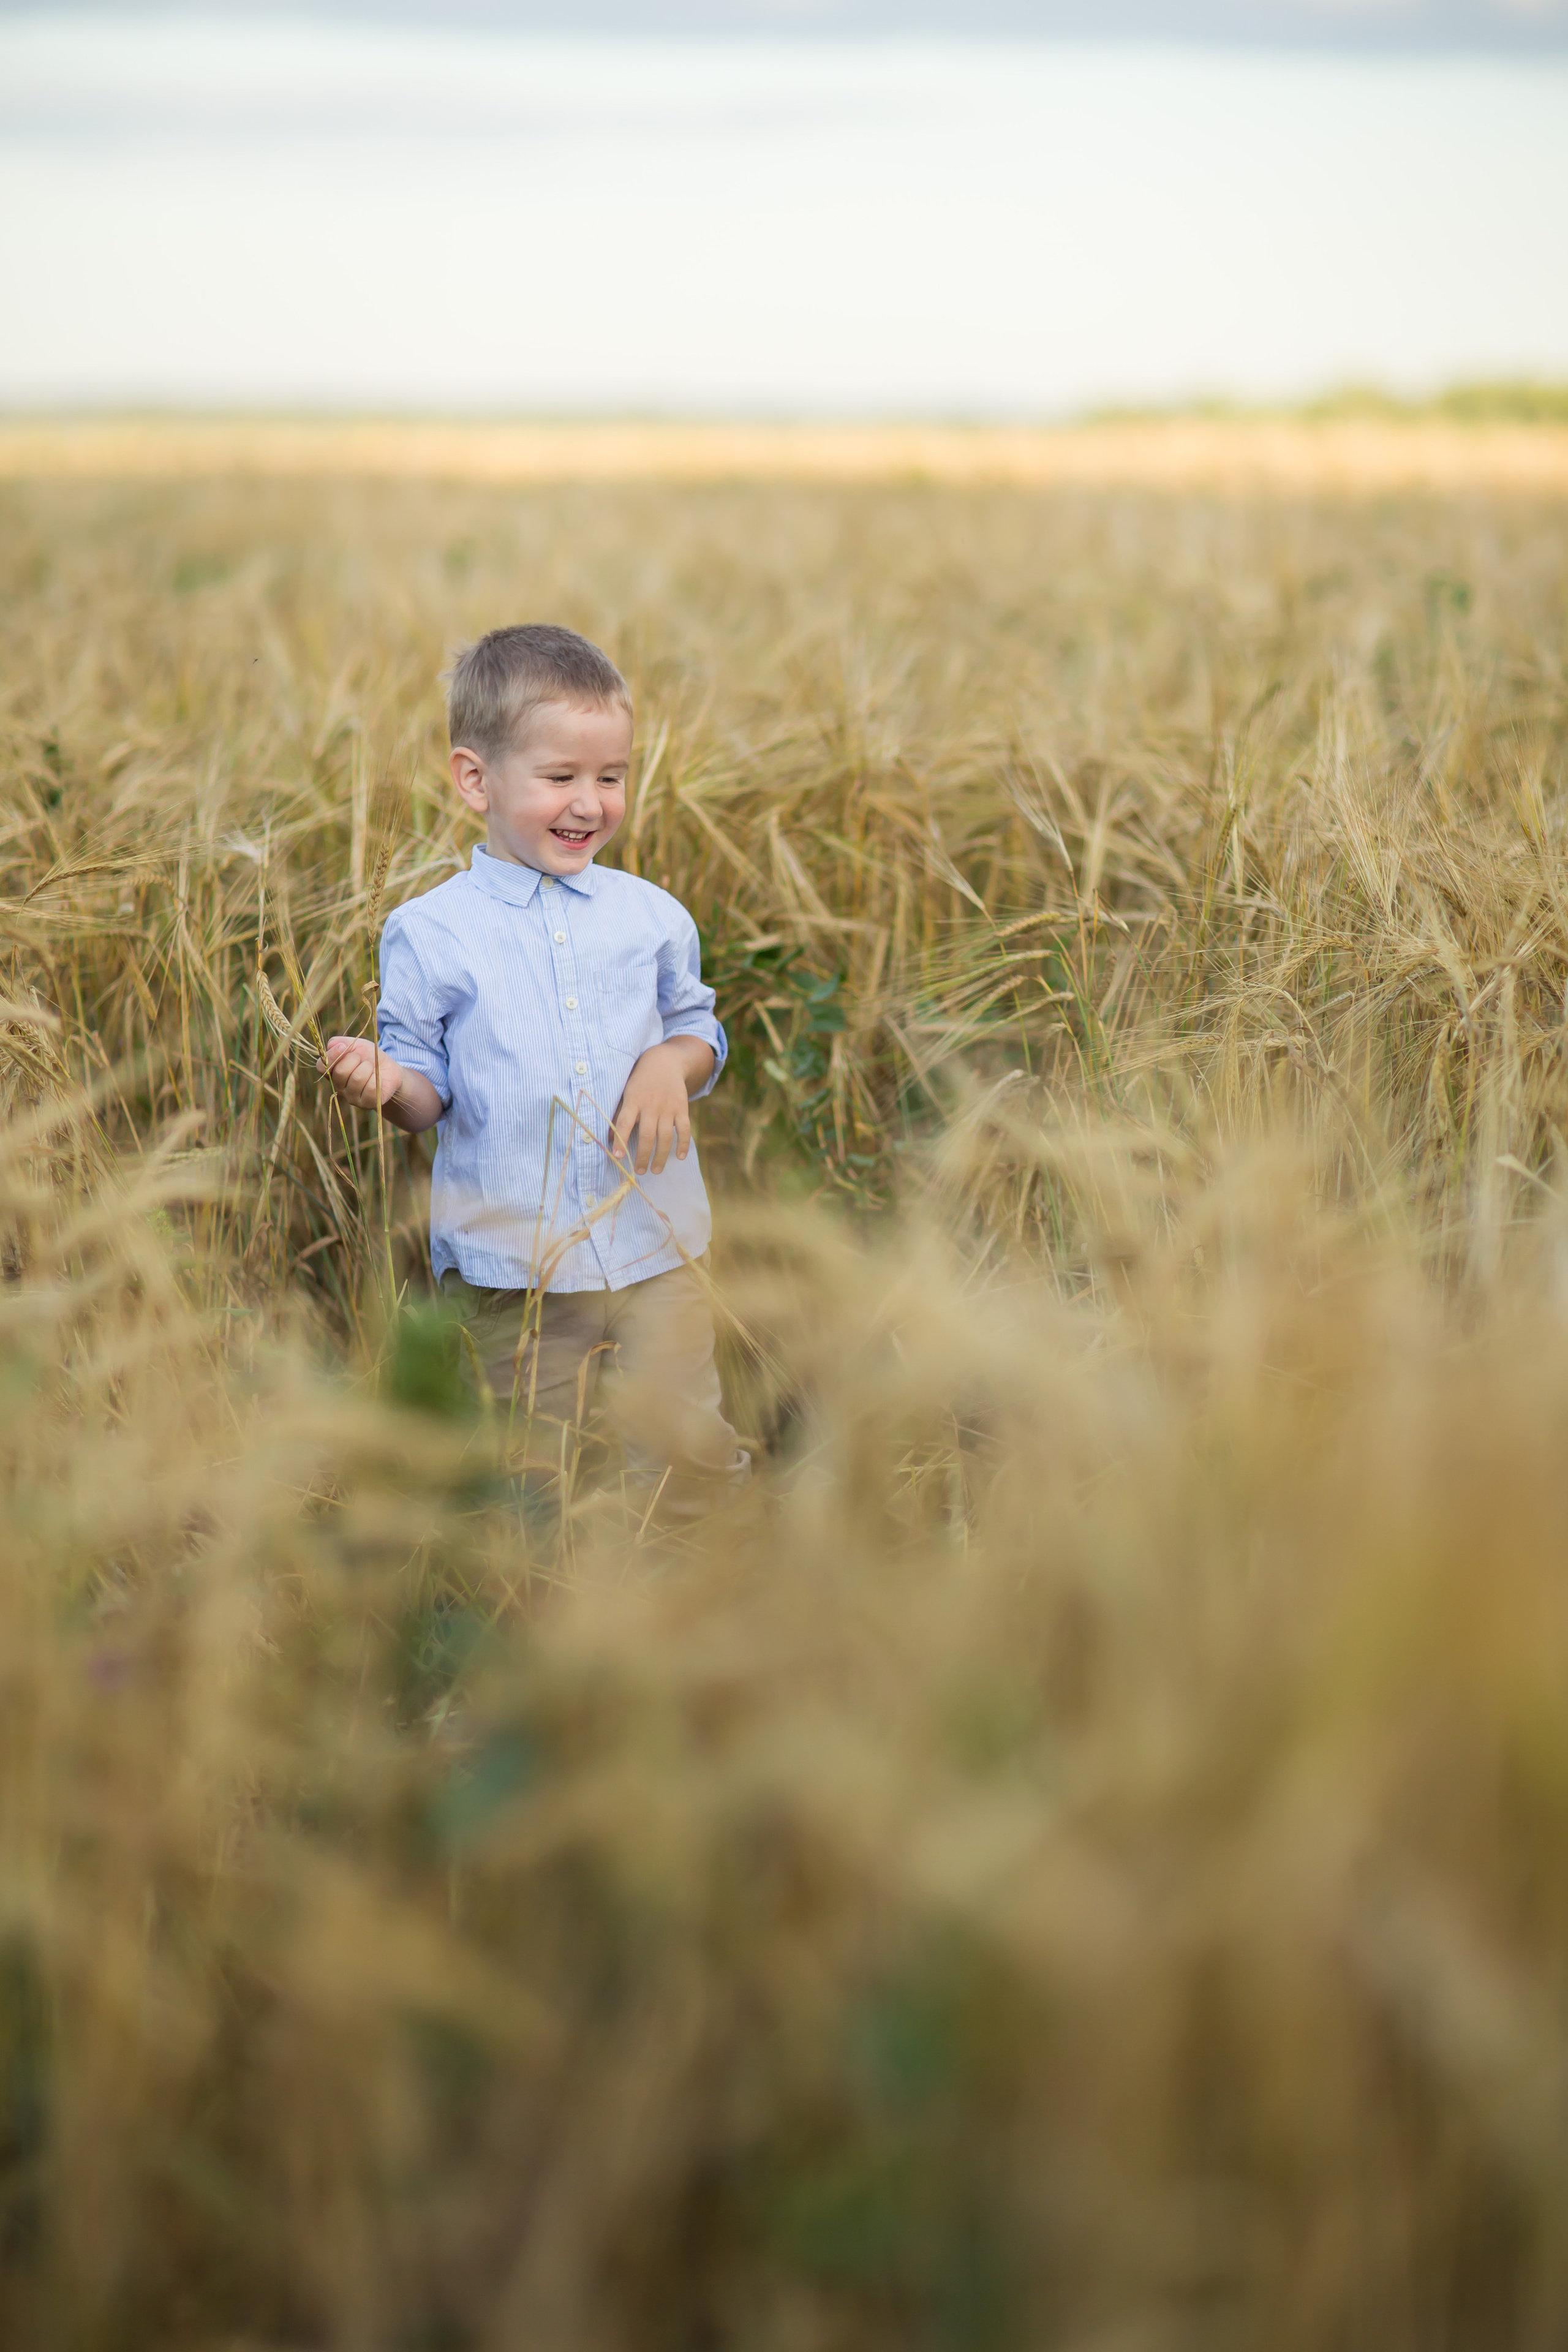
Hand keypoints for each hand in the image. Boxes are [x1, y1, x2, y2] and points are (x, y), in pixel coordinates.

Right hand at [325, 1034, 406, 1110]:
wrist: (390, 1070)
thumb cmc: (370, 1057)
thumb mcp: (356, 1045)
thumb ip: (341, 1042)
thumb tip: (333, 1045)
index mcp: (333, 1072)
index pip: (322, 1067)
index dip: (331, 1056)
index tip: (342, 1047)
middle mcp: (339, 1087)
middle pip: (340, 1072)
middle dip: (355, 1059)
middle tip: (363, 1059)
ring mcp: (352, 1097)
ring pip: (357, 1078)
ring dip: (368, 1068)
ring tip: (371, 1069)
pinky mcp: (367, 1103)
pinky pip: (370, 1088)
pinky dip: (377, 1078)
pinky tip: (378, 1079)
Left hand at [610, 1038, 713, 1174]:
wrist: (665, 1061)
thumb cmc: (640, 1080)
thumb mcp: (626, 1092)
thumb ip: (620, 1114)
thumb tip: (608, 1138)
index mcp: (633, 1100)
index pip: (624, 1122)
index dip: (620, 1140)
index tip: (617, 1156)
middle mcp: (651, 1105)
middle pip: (647, 1135)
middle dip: (642, 1156)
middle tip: (639, 1171)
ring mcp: (668, 1107)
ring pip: (665, 1136)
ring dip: (661, 1156)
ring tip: (656, 1170)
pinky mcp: (682, 1108)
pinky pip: (684, 1129)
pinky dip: (683, 1144)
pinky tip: (680, 1156)